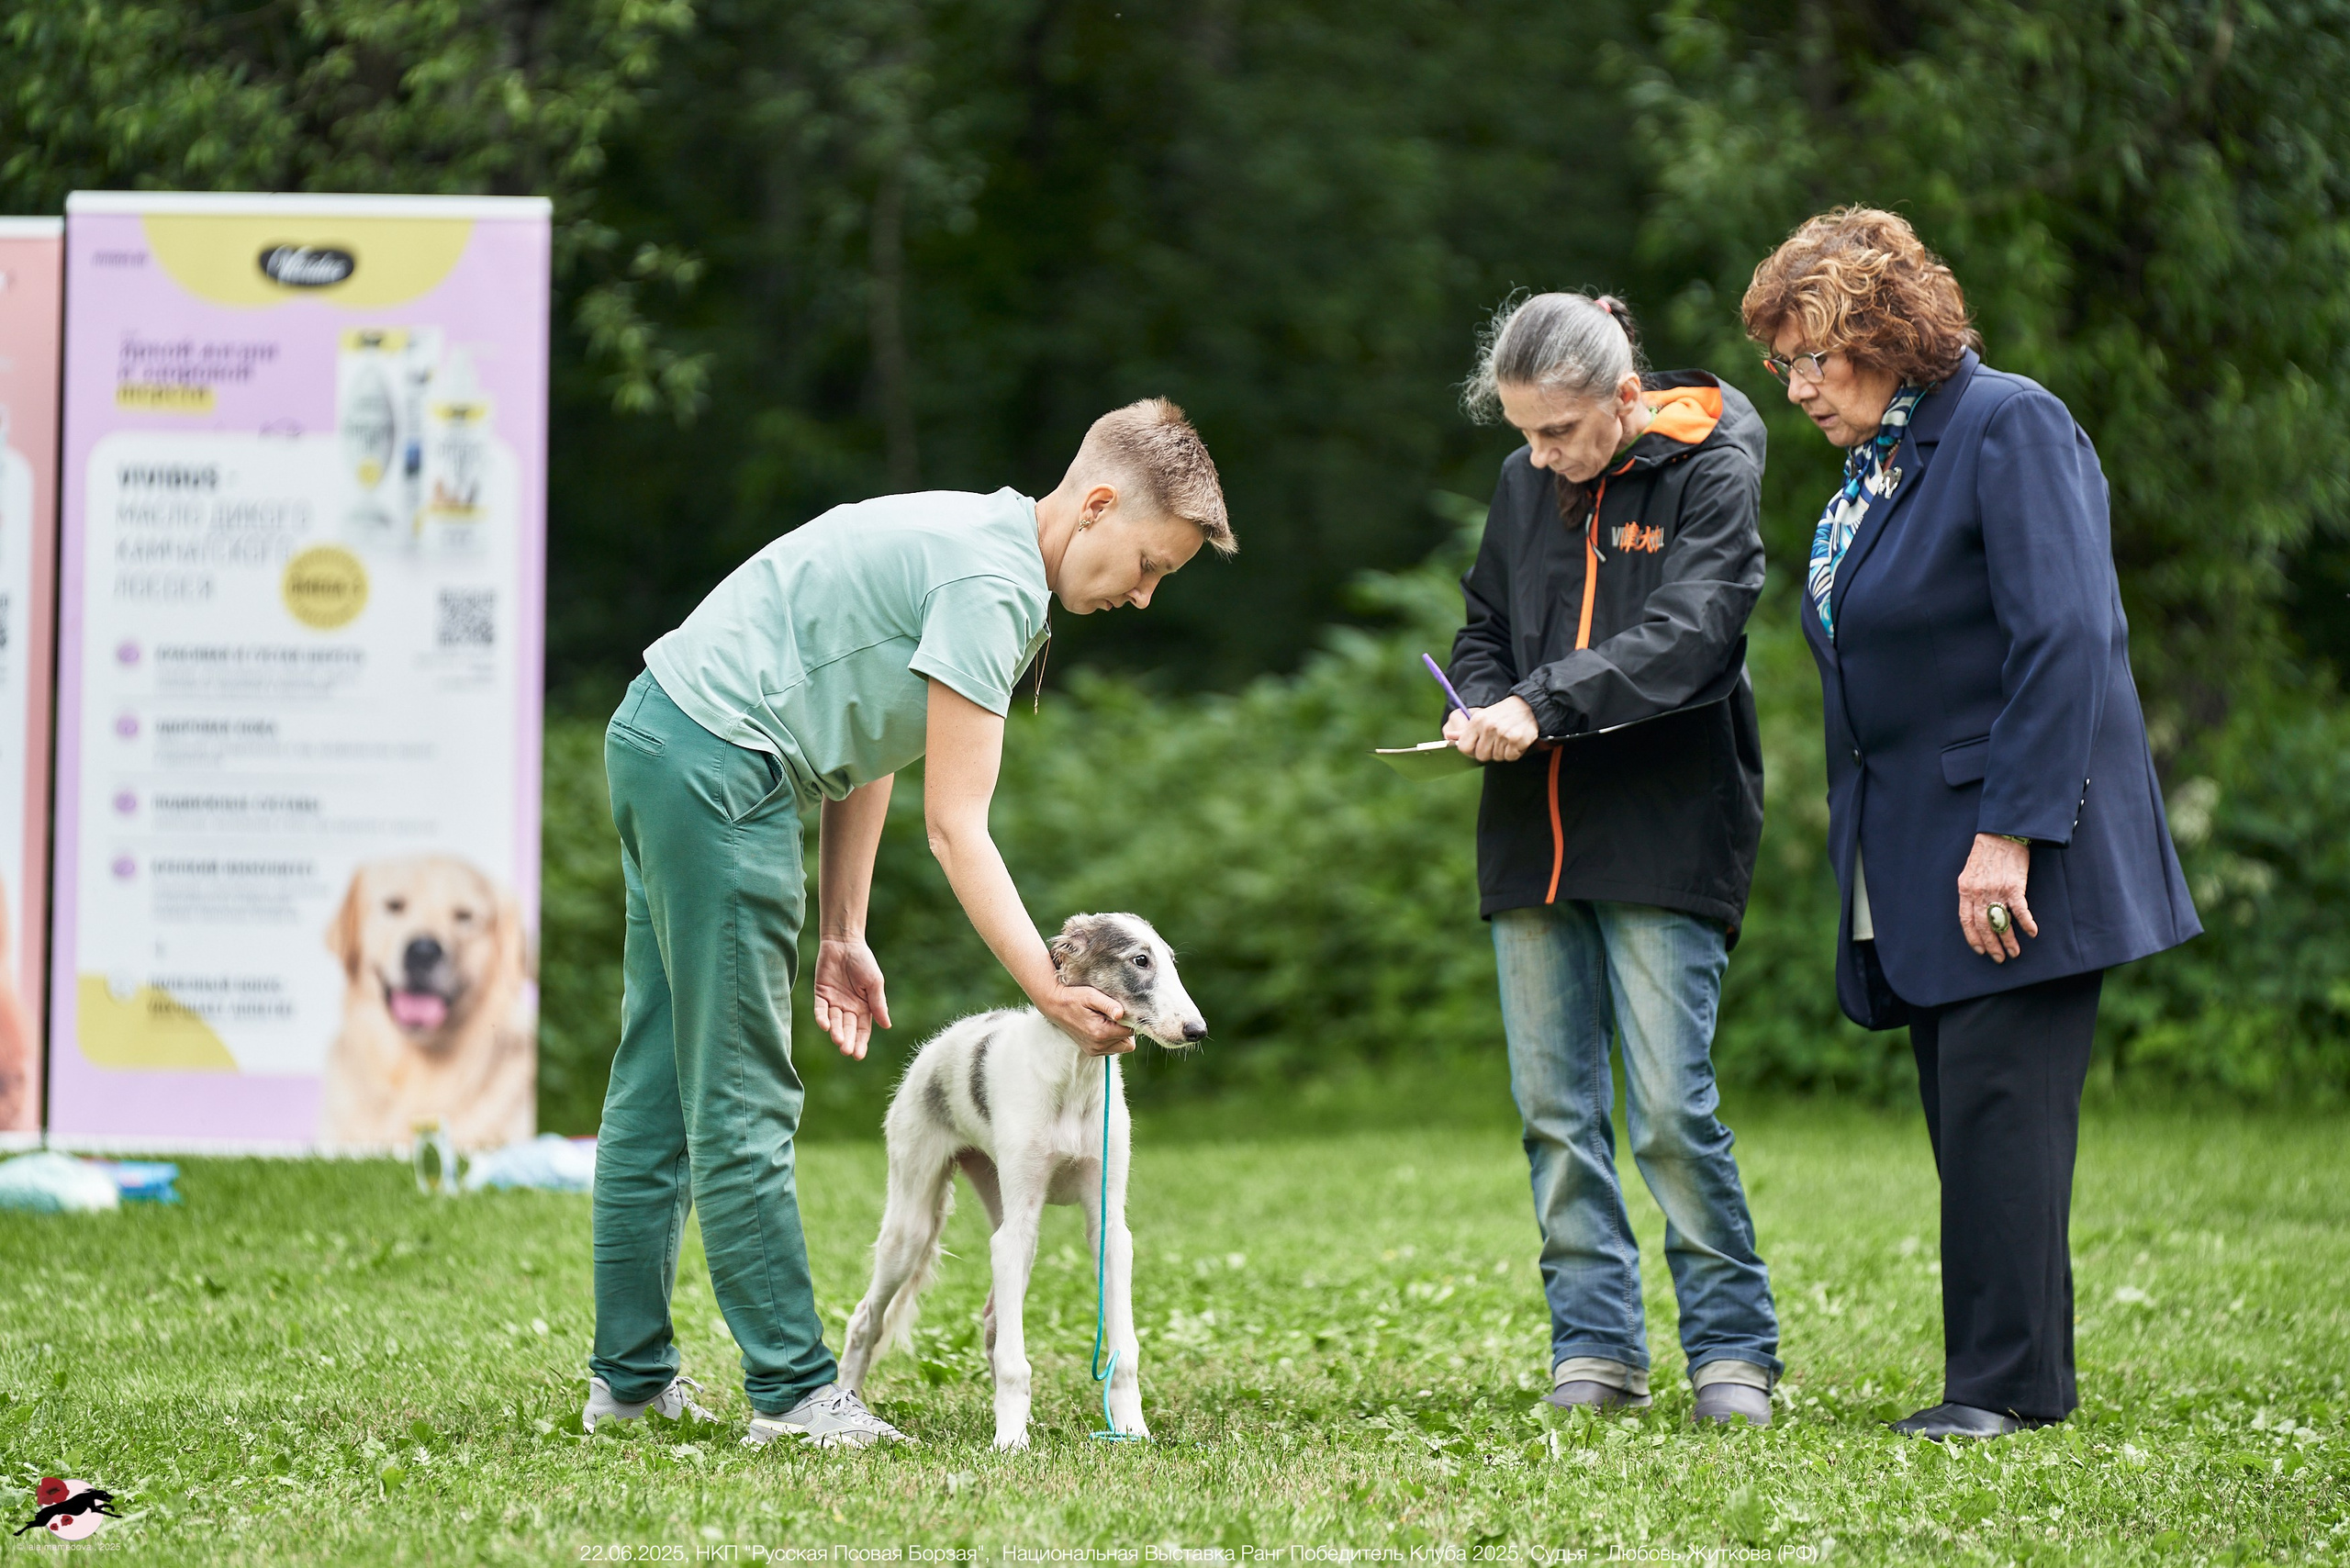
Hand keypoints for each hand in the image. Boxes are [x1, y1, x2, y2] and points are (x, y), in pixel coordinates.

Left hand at [812, 936, 891, 1058]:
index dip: (860, 1042)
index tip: (859, 1055)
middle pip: (847, 1028)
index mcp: (863, 1006)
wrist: (845, 942)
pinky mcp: (821, 994)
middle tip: (847, 1051)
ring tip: (838, 1041)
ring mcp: (833, 1001)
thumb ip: (878, 1003)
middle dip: (847, 1040)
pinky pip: (820, 1009)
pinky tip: (825, 1026)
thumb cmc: (863, 961)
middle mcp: (848, 1007)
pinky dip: (822, 1017)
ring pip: (834, 1021)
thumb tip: (887, 1025)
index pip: (862, 1029)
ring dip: (836, 1031)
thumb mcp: (875, 983)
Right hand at [1037, 981, 1134, 1055]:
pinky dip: (1112, 1039)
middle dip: (1126, 1029)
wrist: (1054, 1005)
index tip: (1123, 1009)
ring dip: (1119, 1035)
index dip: (1131, 1019)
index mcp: (1100, 1033)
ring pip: (1121, 1047)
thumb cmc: (1074, 997)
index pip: (1130, 1031)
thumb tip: (1121, 1014)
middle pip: (1128, 1042)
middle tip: (1115, 1015)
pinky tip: (1103, 1026)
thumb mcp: (1091, 995)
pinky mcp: (1091, 1051)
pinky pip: (1112, 1049)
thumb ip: (1108, 1005)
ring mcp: (1094, 1051)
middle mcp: (1098, 1046)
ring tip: (1107, 1020)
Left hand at [1444, 696, 1540, 762]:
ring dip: (1504, 751)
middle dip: (1490, 752)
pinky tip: (1516, 741)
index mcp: (1477, 720)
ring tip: (1508, 738)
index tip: (1479, 746)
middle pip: (1481, 756)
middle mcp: (1489, 726)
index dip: (1471, 750)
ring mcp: (1503, 733)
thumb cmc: (1502, 714)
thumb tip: (1448, 736)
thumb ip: (1465, 730)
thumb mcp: (1482, 717)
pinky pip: (1510, 757)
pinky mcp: (1517, 739)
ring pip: (1497, 757)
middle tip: (1498, 740)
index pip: (1464, 747)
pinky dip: (1515, 752)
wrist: (1528, 706)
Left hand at [1956, 833, 2037, 961]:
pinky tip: (2032, 933)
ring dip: (2008, 940)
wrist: (2002, 833)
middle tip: (1999, 958)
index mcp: (1965, 889)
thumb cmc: (1986, 852)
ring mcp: (1996, 890)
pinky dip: (2026, 923)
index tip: (1980, 950)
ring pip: (2001, 922)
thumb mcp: (1969, 872)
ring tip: (2014, 952)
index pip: (1966, 920)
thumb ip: (1970, 891)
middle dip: (1991, 945)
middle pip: (1984, 926)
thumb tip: (1973, 910)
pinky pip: (2020, 910)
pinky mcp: (2014, 886)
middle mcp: (1979, 892)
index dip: (1973, 937)